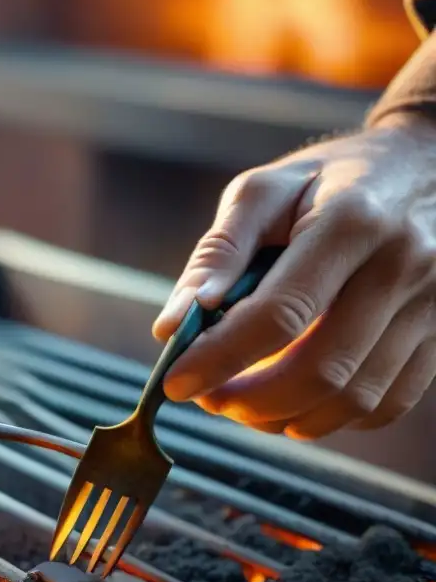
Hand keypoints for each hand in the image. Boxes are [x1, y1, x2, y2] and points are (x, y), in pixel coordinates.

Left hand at [153, 112, 435, 438]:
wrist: (429, 163)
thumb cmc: (330, 179)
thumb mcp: (265, 190)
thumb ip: (217, 254)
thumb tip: (173, 326)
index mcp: (352, 221)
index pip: (279, 314)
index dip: (221, 357)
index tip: (176, 383)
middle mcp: (403, 266)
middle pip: (322, 368)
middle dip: (251, 400)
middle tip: (209, 400)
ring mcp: (432, 304)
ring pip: (356, 397)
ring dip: (287, 418)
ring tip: (243, 406)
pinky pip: (388, 402)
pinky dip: (333, 418)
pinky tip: (294, 404)